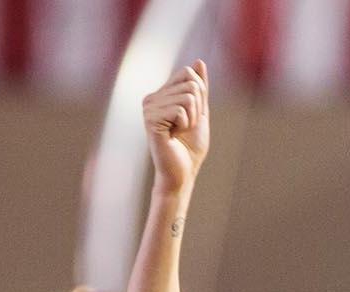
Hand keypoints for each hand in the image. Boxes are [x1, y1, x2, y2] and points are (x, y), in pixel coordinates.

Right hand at [144, 60, 210, 192]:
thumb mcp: (200, 111)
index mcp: (160, 95)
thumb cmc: (190, 147)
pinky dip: (186, 123)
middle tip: (186, 126)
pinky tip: (174, 136)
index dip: (200, 93)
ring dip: (192, 117)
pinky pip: (180, 109)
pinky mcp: (150, 120)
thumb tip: (198, 61)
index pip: (187, 73)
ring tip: (180, 131)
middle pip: (190, 82)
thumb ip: (199, 87)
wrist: (183, 172)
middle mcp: (151, 99)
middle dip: (197, 106)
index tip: (192, 114)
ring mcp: (148, 109)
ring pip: (188, 96)